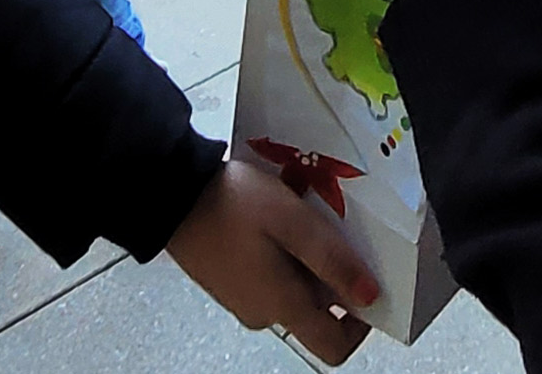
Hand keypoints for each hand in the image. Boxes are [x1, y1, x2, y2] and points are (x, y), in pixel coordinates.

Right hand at [166, 160, 375, 366]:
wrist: (171, 195)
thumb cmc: (235, 206)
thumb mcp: (295, 224)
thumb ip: (333, 261)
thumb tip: (370, 295)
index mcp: (282, 306)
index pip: (334, 347)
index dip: (361, 325)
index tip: (369, 285)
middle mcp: (263, 313)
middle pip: (317, 313)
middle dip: (334, 278)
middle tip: (338, 234)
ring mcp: (244, 299)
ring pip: (295, 290)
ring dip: (309, 262)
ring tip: (309, 219)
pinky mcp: (231, 280)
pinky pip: (272, 277)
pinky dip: (286, 255)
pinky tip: (281, 220)